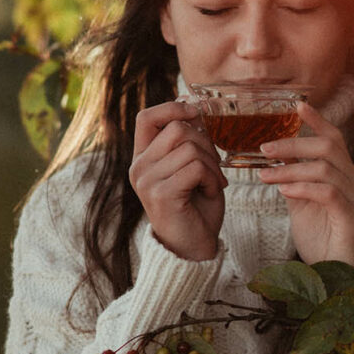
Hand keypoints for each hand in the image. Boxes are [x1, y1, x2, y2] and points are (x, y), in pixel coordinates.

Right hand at [129, 101, 226, 260]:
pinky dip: (213, 178)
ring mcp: (147, 181)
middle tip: (215, 167)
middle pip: (177, 129)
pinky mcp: (161, 194)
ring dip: (213, 164)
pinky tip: (211, 192)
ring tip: (214, 182)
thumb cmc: (196, 205)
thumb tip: (194, 106)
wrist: (193, 247)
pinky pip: (196, 168)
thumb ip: (188, 141)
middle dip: (206, 143)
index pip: (146, 117)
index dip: (173, 108)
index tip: (197, 113)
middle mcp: (138, 167)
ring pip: (190, 148)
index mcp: (143, 157)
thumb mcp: (191, 167)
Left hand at [258, 102, 353, 268]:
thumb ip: (294, 183)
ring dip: (291, 169)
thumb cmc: (323, 241)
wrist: (338, 278)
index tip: (297, 105)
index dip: (317, 121)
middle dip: (294, 144)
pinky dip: (303, 188)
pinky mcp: (352, 216)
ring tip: (265, 175)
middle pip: (329, 147)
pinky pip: (328, 193)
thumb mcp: (302, 207)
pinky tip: (285, 191)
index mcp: (345, 175)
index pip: (334, 139)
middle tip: (265, 148)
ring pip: (325, 168)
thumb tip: (275, 164)